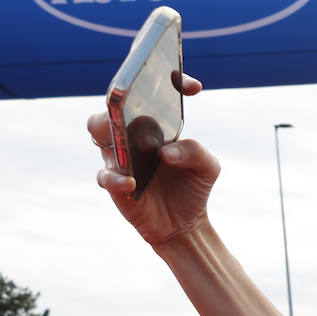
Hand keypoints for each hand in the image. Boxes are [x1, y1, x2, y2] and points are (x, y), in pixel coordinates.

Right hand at [89, 74, 219, 245]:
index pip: (150, 94)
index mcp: (155, 124)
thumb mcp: (207, 168)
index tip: (191, 86)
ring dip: (111, 133)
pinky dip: (116, 178)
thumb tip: (166, 152)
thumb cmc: (193, 186)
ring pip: (100, 133)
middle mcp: (132, 134)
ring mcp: (119, 157)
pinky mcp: (115, 184)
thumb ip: (196, 152)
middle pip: (113, 105)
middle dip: (118, 98)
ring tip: (128, 143)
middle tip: (129, 99)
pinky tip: (132, 183)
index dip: (169, 82)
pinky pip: (106, 176)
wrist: (184, 223)